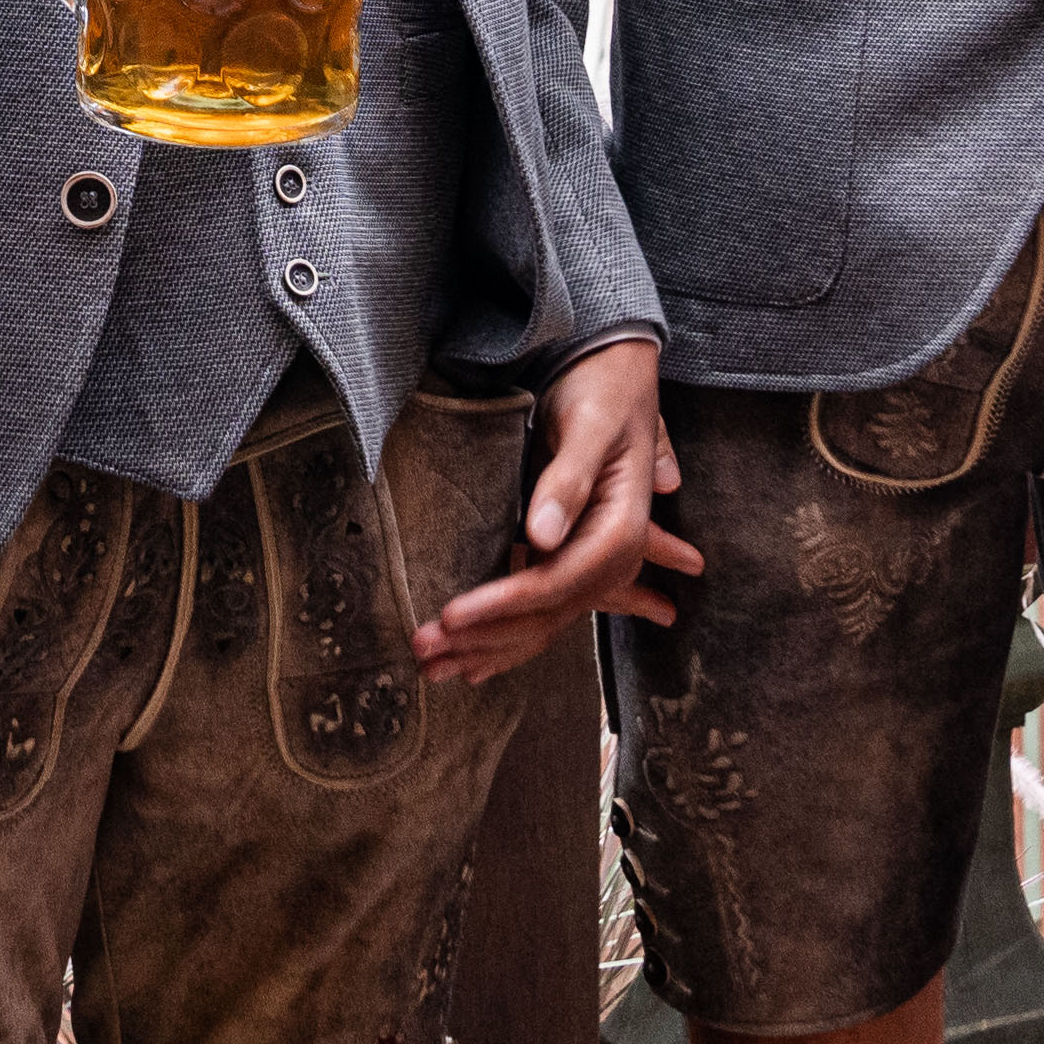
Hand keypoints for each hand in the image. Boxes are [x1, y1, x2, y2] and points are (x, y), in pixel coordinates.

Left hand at [410, 342, 701, 684]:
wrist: (616, 375)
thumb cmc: (602, 393)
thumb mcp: (589, 426)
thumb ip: (568, 481)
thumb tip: (542, 537)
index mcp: (620, 531)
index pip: (556, 583)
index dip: (504, 604)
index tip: (453, 614)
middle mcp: (608, 556)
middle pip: (544, 614)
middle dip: (483, 637)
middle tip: (423, 650)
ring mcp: (588, 562)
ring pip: (538, 622)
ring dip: (486, 649)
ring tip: (432, 668)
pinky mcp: (567, 557)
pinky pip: (537, 609)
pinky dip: (503, 638)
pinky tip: (471, 663)